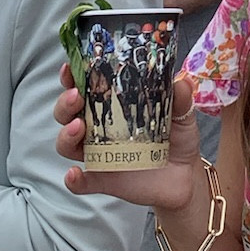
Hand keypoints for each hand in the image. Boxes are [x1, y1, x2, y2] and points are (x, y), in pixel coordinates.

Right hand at [55, 68, 201, 210]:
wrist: (185, 175)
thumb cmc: (176, 137)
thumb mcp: (181, 115)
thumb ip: (180, 99)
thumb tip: (180, 82)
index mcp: (111, 104)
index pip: (85, 86)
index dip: (71, 76)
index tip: (70, 67)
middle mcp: (98, 128)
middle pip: (67, 113)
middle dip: (65, 103)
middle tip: (76, 96)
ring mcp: (98, 154)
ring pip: (67, 144)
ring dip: (66, 134)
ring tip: (78, 127)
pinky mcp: (103, 179)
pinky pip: (81, 182)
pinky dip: (74, 180)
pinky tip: (75, 175)